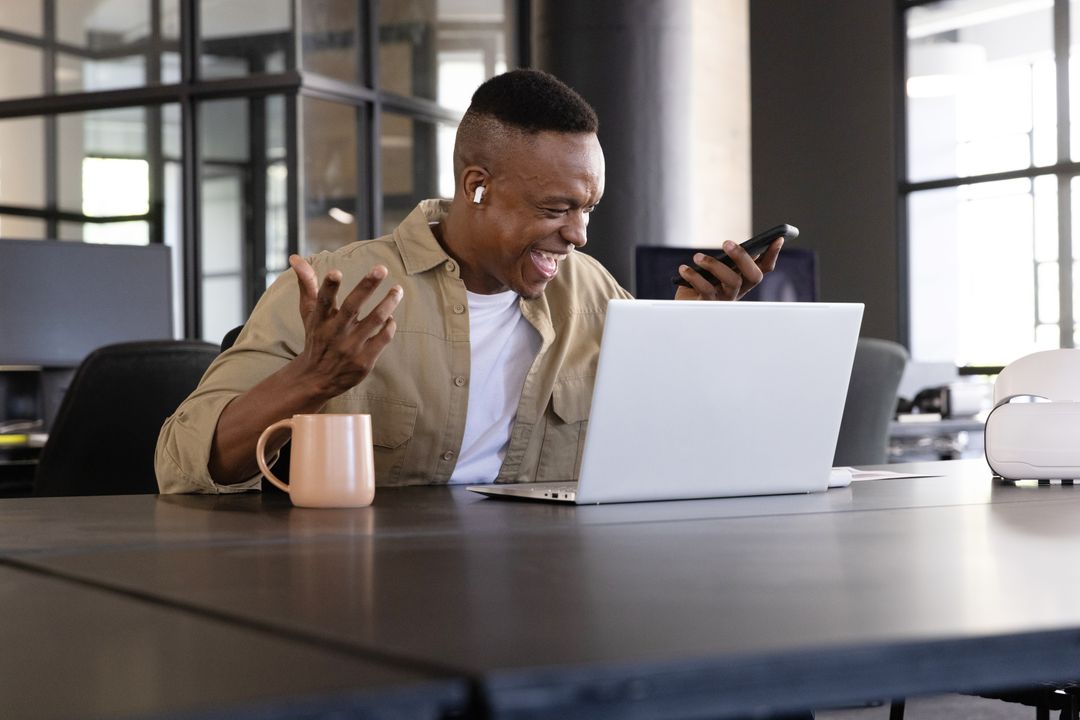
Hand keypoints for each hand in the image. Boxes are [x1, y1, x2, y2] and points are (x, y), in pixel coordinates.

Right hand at [289, 254, 402, 397]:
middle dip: (367, 286)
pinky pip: (382, 339)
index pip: (323, 301)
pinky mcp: (364, 361)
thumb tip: (296, 257)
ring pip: (374, 320)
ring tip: (398, 289)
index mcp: (320, 320)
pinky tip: (391, 318)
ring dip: (388, 303)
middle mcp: (335, 333)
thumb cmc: (317, 337)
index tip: (335, 272)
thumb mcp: (309, 313)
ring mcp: (350, 348)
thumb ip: (307, 284)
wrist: (317, 378)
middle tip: (381, 268)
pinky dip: (389, 326)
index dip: (329, 287)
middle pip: (352, 307)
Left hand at [674, 238, 783, 300]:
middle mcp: (738, 291)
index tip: (777, 239)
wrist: (682, 306)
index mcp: (742, 280)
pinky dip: (693, 276)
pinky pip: (705, 290)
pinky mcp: (708, 305)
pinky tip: (683, 269)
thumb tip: (736, 246)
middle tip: (726, 242)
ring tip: (697, 257)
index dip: (773, 255)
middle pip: (753, 276)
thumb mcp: (715, 270)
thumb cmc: (700, 285)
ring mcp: (725, 299)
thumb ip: (727, 261)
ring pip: (731, 282)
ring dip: (714, 265)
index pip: (763, 268)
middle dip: (743, 258)